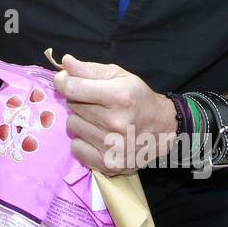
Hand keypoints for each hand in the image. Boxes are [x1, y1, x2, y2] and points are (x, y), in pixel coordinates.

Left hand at [53, 55, 175, 175]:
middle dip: (79, 101)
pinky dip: (83, 142)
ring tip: (99, 120)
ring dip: (81, 121)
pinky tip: (98, 137)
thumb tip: (65, 62)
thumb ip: (90, 69)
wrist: (163, 129)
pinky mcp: (108, 164)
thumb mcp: (119, 76)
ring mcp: (111, 146)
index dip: (64, 82)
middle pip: (72, 106)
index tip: (65, 81)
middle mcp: (115, 123)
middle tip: (96, 103)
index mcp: (119, 97)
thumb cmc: (138, 98)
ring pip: (72, 126)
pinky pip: (76, 148)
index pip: (73, 88)